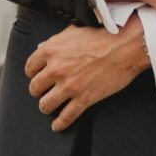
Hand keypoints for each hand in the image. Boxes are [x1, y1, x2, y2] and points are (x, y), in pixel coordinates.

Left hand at [26, 18, 147, 130]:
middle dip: (39, 91)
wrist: (126, 44)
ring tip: (51, 106)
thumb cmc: (103, 33)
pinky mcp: (84, 99)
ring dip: (47, 106)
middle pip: (35, 88)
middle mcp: (56, 69)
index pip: (30, 67)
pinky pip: (66, 117)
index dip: (33, 73)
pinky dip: (60, 124)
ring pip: (45, 105)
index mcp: (52, 50)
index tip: (36, 76)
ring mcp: (69, 86)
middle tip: (44, 91)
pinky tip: (58, 125)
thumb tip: (42, 49)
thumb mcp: (74, 30)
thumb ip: (56, 41)